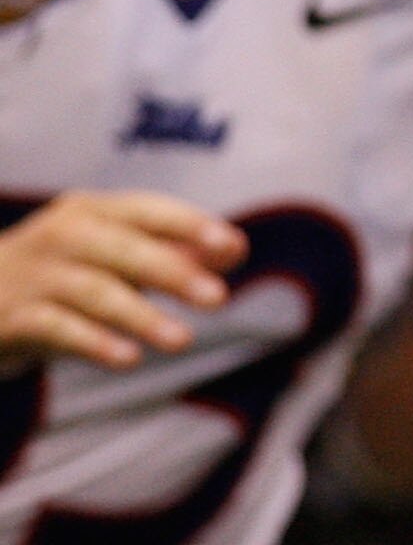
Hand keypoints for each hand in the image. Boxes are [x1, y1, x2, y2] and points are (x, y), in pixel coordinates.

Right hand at [0, 191, 242, 373]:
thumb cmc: (61, 270)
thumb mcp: (110, 252)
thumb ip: (168, 249)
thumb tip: (234, 251)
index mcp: (93, 210)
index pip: (149, 211)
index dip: (191, 226)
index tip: (233, 246)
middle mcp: (63, 235)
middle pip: (126, 250)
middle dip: (174, 273)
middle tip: (218, 299)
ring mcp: (35, 275)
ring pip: (96, 292)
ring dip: (141, 317)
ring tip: (182, 340)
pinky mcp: (13, 316)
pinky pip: (59, 328)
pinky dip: (95, 342)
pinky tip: (129, 358)